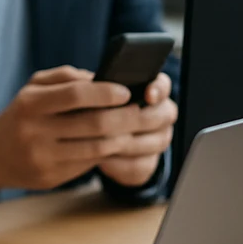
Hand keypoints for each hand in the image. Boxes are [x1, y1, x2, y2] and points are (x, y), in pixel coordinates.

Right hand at [0, 66, 142, 193]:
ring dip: (121, 138)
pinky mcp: (51, 177)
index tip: (126, 91)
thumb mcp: (33, 88)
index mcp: (30, 104)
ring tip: (132, 128)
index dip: (106, 92)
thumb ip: (66, 78)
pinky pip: (88, 164)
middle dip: (124, 117)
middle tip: (140, 111)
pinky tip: (115, 144)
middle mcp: (35, 131)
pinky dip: (106, 153)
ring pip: (96, 148)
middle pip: (93, 123)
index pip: (76, 95)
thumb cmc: (21, 114)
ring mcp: (43, 157)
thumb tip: (101, 78)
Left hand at [97, 72, 177, 187]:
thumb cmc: (94, 108)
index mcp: (151, 91)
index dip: (158, 90)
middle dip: (136, 120)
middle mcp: (161, 114)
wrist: (93, 142)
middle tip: (110, 123)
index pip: (162, 86)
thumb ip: (88, 83)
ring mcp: (158, 140)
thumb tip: (80, 79)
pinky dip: (122, 164)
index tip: (147, 95)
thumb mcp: (89, 93)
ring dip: (126, 143)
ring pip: (153, 143)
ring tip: (101, 142)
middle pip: (163, 116)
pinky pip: (141, 165)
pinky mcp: (148, 163)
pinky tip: (103, 161)